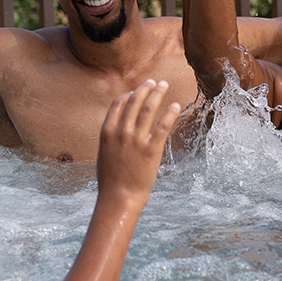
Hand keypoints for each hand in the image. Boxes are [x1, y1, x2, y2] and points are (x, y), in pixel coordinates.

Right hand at [96, 79, 182, 207]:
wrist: (119, 198)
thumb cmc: (111, 179)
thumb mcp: (105, 153)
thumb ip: (111, 137)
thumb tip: (118, 125)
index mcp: (107, 132)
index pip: (119, 104)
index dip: (129, 94)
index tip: (138, 90)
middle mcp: (121, 132)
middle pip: (135, 101)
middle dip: (145, 88)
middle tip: (154, 82)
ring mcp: (136, 140)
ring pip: (149, 108)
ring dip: (157, 93)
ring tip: (164, 85)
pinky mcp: (152, 150)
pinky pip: (163, 126)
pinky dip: (170, 113)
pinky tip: (176, 105)